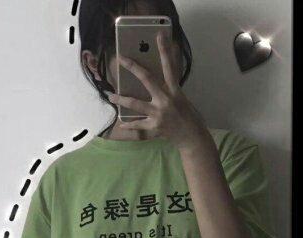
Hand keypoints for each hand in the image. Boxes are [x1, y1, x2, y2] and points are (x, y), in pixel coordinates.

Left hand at [107, 30, 209, 151]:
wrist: (192, 137)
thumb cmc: (189, 117)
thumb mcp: (182, 99)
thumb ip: (171, 90)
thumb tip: (159, 81)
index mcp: (175, 91)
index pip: (169, 67)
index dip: (164, 51)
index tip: (159, 35)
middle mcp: (166, 99)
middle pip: (147, 79)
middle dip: (133, 68)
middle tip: (120, 59)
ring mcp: (159, 113)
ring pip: (135, 104)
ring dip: (121, 100)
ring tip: (110, 96)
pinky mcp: (154, 126)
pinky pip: (138, 125)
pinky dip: (130, 125)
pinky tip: (121, 124)